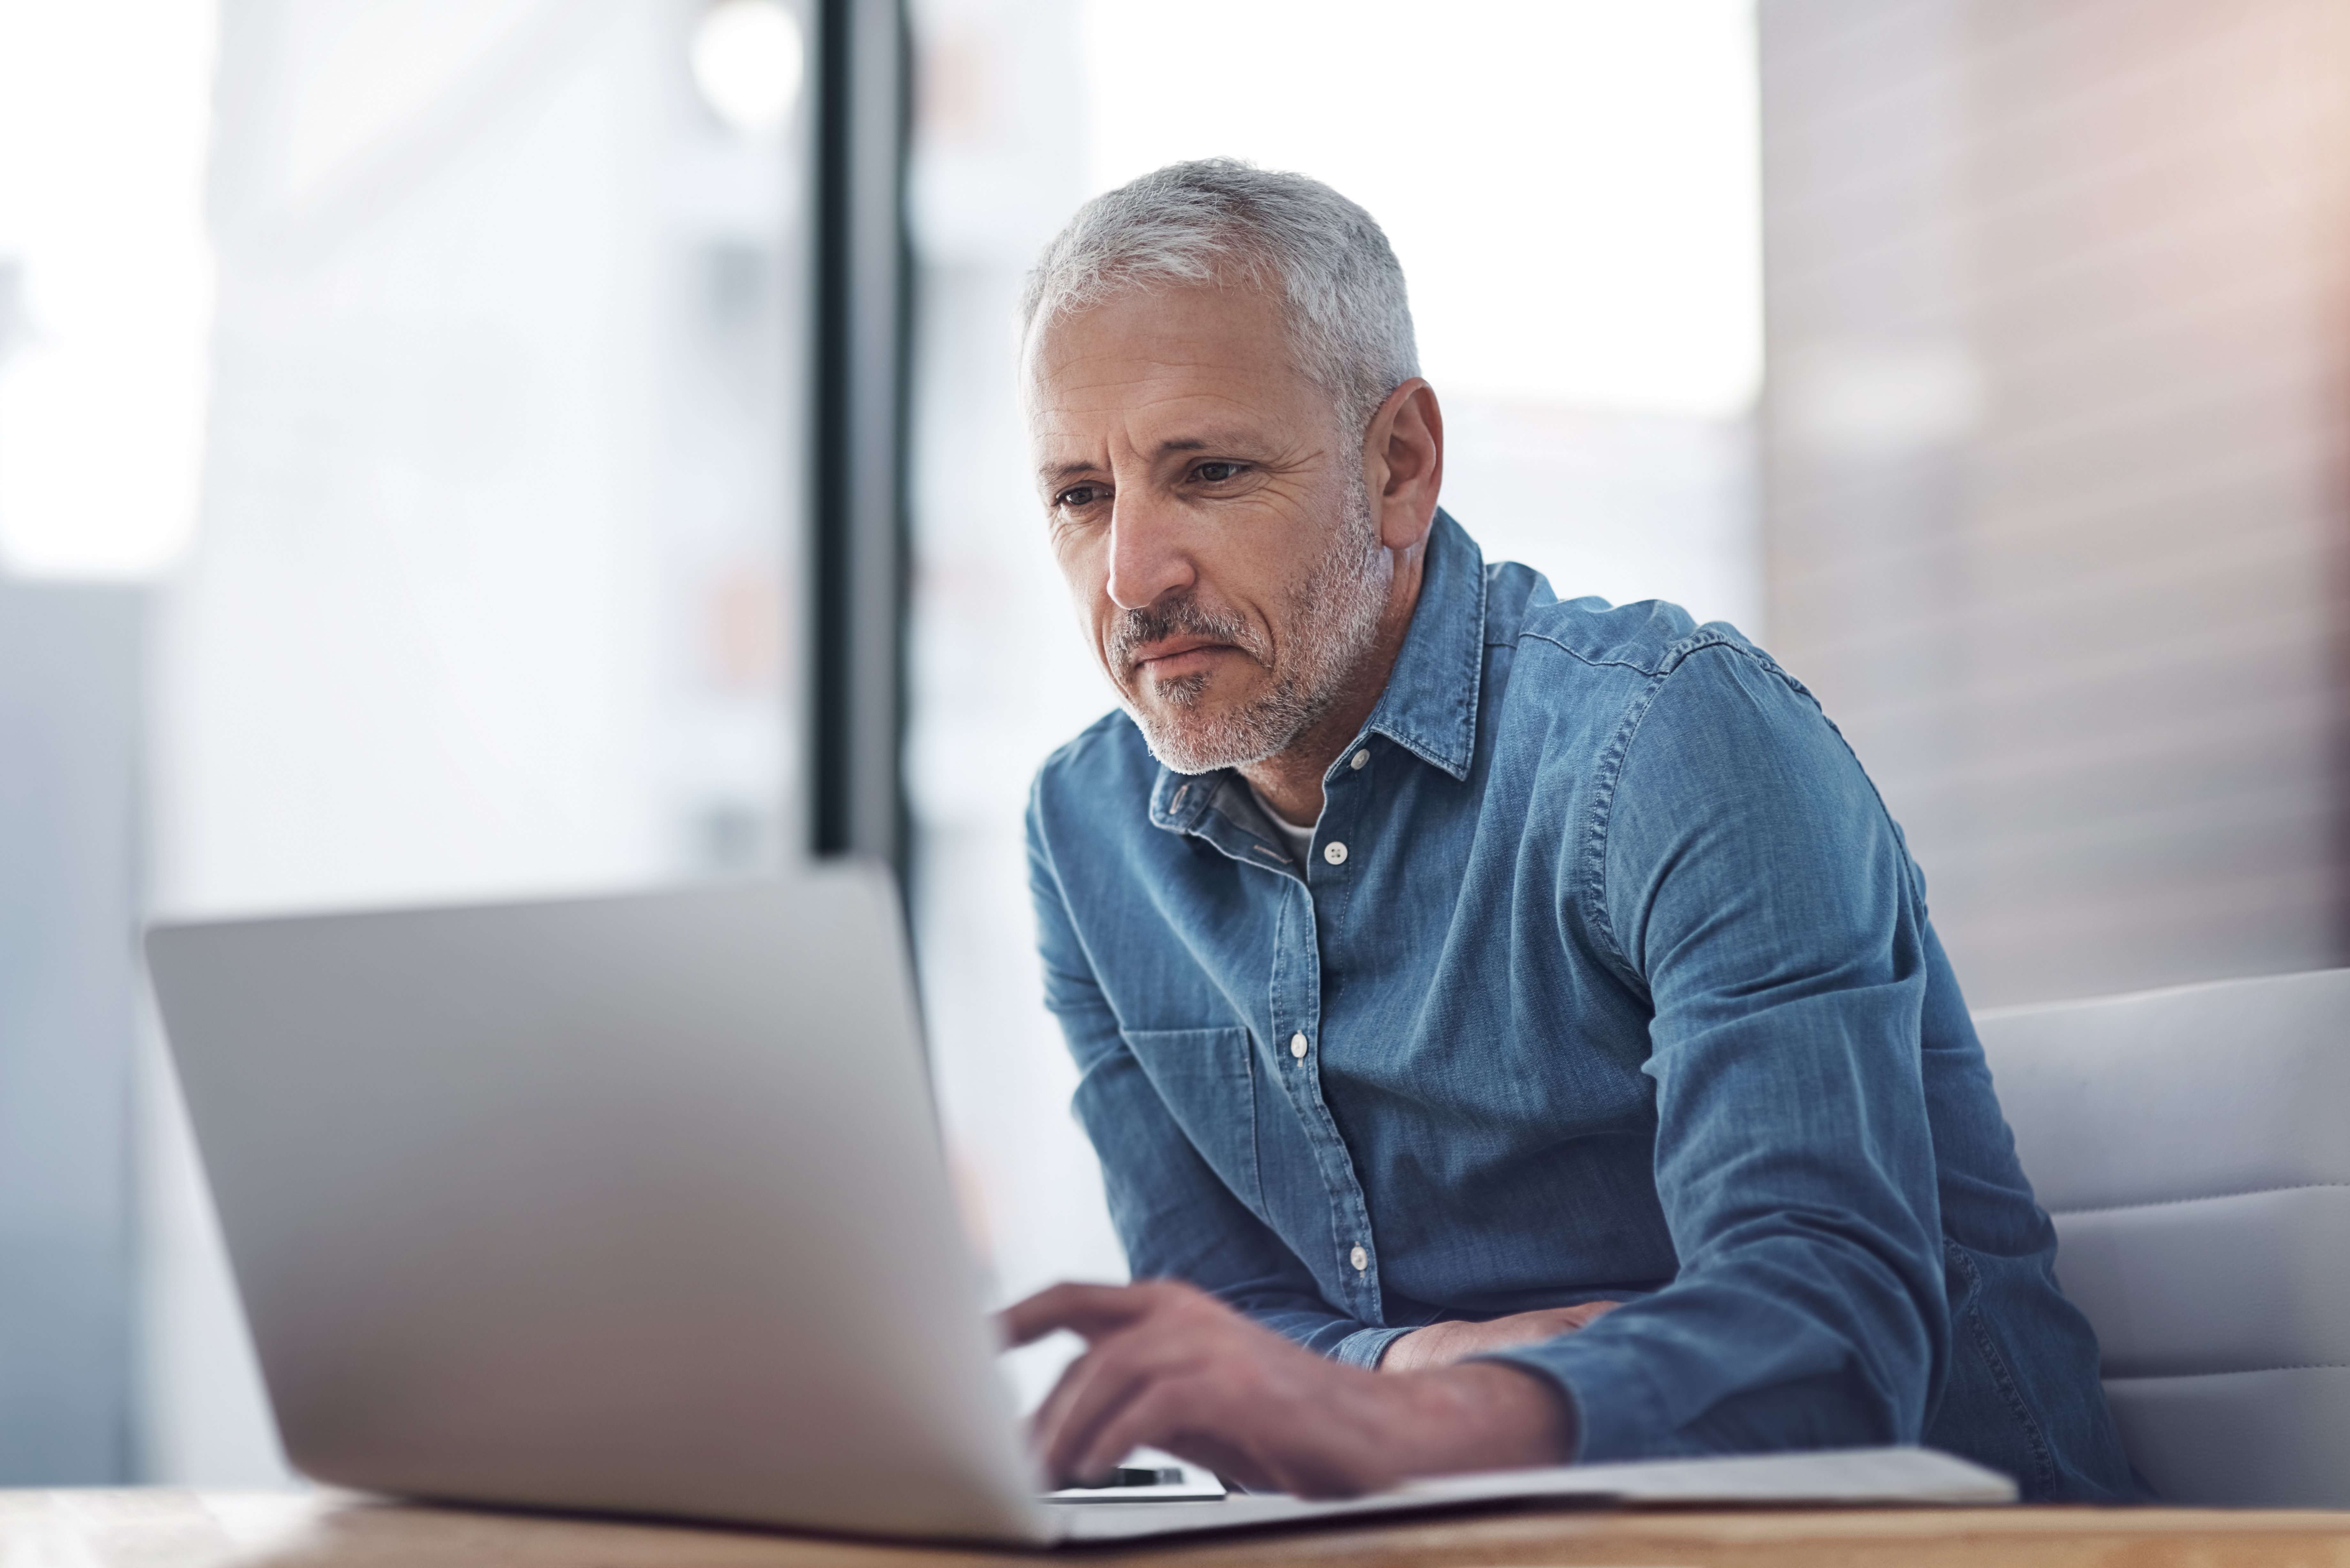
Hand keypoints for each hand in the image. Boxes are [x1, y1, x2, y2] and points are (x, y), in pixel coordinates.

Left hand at [1001, 1279, 1573, 1498]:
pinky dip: (1114, 1439)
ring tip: (1048, 1472)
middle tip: (1014, 1458)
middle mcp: (1183, 1312)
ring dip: (1068, 1427)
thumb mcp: (1189, 1403)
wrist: (1372, 1432)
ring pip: (1107, 1374)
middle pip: (1081, 1348)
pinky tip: (1096, 1467)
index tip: (970, 1342)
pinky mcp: (1232, 1383)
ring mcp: (1209, 1342)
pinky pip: (1151, 1406)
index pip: (1072, 1299)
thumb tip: (1062, 1423)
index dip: (1016, 1316)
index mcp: (1168, 1307)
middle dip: (1040, 1407)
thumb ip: (1131, 1397)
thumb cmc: (1278, 1421)